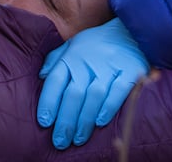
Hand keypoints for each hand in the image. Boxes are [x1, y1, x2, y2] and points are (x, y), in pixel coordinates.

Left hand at [36, 17, 147, 148]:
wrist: (130, 30)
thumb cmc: (97, 43)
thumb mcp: (73, 44)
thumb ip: (55, 59)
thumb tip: (41, 76)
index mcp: (72, 57)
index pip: (55, 80)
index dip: (48, 102)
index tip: (44, 122)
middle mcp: (88, 63)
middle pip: (74, 93)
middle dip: (66, 120)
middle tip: (61, 141)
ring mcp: (109, 67)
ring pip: (94, 95)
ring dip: (85, 119)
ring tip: (78, 138)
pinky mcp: (129, 71)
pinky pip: (119, 90)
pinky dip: (109, 106)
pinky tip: (101, 122)